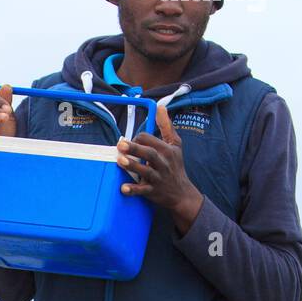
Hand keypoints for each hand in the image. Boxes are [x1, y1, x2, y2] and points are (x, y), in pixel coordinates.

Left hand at [116, 104, 203, 233]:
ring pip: (145, 171)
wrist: (182, 193)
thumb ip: (166, 126)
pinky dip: (133, 190)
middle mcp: (163, 164)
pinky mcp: (152, 192)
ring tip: (119, 160)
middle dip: (135, 149)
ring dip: (132, 166)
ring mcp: (158, 178)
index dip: (138, 139)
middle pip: (149, 154)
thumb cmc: (176, 165)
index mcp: (167, 150)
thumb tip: (160, 107)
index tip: (130, 142)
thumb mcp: (175, 144)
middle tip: (120, 144)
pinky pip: (142, 191)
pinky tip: (122, 188)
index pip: (150, 140)